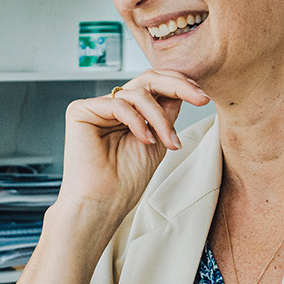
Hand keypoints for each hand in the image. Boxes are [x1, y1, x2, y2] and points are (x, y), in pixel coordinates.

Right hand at [57, 72, 208, 220]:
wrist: (103, 204)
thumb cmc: (126, 181)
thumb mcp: (159, 140)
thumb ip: (166, 113)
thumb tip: (184, 88)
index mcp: (128, 113)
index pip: (154, 87)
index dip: (179, 86)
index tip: (203, 98)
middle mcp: (111, 106)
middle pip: (147, 79)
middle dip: (177, 86)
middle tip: (199, 97)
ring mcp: (96, 107)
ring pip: (138, 93)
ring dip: (159, 118)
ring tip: (167, 142)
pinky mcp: (81, 110)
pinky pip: (119, 104)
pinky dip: (138, 122)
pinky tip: (144, 140)